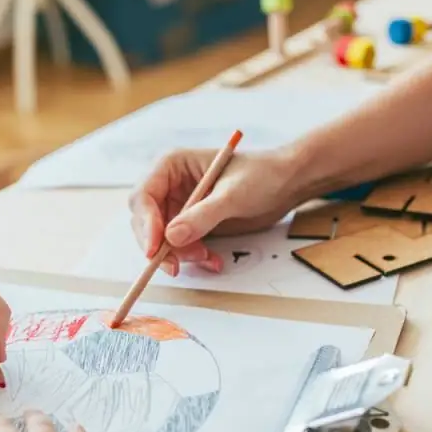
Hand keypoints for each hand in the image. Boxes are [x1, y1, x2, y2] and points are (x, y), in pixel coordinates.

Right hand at [129, 147, 300, 276]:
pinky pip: (180, 247)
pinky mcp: (192, 224)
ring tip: (207, 257)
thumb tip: (171, 237)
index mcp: (172, 166)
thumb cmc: (263, 175)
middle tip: (175, 265)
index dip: (145, 224)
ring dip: (180, 254)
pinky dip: (193, 257)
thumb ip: (202, 215)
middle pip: (146, 221)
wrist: (287, 184)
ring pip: (161, 239)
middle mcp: (170, 185)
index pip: (144, 196)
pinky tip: (213, 260)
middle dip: (160, 245)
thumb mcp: (233, 195)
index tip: (155, 248)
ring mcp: (180, 206)